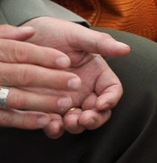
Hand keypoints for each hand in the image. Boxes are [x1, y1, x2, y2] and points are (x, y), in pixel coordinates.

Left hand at [16, 19, 126, 133]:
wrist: (25, 39)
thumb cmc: (55, 33)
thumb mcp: (78, 36)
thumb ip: (101, 43)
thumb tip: (126, 49)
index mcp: (97, 74)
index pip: (112, 91)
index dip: (111, 99)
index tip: (102, 103)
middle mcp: (85, 90)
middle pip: (98, 112)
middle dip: (94, 119)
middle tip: (84, 119)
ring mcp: (66, 101)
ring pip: (78, 122)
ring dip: (75, 126)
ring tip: (67, 122)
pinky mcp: (46, 108)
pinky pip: (53, 124)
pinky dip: (54, 129)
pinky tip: (50, 125)